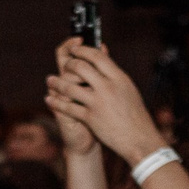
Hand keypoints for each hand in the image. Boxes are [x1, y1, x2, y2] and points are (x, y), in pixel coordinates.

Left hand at [48, 39, 165, 163]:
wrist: (139, 139)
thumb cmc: (135, 114)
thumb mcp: (128, 88)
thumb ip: (113, 73)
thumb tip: (102, 53)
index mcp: (119, 78)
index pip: (97, 56)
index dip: (83, 50)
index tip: (75, 49)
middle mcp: (108, 87)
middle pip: (81, 67)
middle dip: (69, 64)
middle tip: (64, 65)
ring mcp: (98, 102)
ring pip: (70, 87)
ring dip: (56, 83)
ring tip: (50, 80)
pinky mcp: (90, 118)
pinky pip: (68, 108)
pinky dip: (56, 103)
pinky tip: (49, 100)